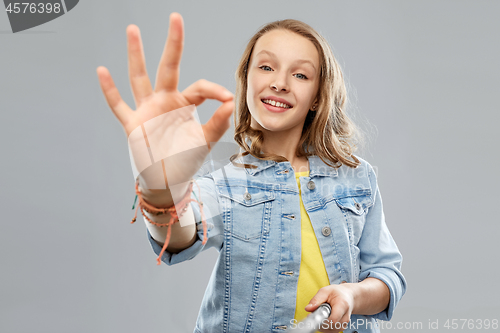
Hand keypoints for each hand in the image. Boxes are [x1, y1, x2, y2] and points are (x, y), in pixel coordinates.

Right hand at [96, 13, 233, 188]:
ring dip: (136, 55)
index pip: (199, 88)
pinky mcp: (133, 124)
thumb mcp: (204, 142)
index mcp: (185, 104)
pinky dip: (110, 91)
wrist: (168, 181)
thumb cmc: (186, 160)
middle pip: (168, 67)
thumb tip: (230, 102)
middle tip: (176, 18)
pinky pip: (119, 105)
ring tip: (134, 30)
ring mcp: (147, 111)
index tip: (227, 98)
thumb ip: (217, 123)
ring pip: (140, 78)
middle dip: (173, 44)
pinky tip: (103, 71)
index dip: (214, 90)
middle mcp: (165, 101)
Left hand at [305, 283, 354, 332]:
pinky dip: (324, 326)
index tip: (313, 316)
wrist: (348, 296)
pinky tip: (323, 318)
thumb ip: (316, 299)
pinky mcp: (341, 327)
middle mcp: (345, 316)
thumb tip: (308, 308)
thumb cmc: (337, 293)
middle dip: (319, 321)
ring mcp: (344, 323)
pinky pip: (330, 330)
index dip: (321, 320)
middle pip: (330, 326)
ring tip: (321, 314)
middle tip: (315, 313)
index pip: (333, 319)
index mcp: (342, 305)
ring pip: (329, 330)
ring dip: (321, 324)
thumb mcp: (325, 291)